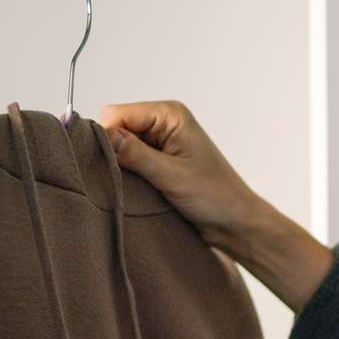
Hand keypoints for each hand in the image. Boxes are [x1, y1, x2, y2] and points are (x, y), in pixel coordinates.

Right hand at [98, 100, 333, 312]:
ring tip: (140, 187)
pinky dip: (128, 176)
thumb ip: (135, 154)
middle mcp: (162, 122)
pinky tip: (139, 190)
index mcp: (169, 114)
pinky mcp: (157, 161)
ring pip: (118, 147)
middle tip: (131, 179)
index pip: (116, 114)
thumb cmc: (216, 197)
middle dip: (114, 153)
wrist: (236, 224)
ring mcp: (159, 142)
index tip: (113, 164)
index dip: (107, 137)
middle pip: (114, 129)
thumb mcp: (172, 176)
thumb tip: (102, 135)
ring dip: (122, 167)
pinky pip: (127, 162)